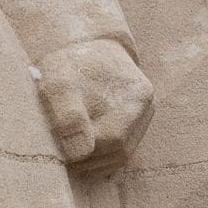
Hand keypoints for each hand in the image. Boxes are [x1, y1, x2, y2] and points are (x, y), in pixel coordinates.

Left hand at [36, 37, 153, 177]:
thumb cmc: (68, 65)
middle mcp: (147, 106)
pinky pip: (124, 148)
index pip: (113, 140)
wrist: (82, 47)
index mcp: (136, 95)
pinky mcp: (138, 119)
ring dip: (96, 161)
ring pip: (123, 153)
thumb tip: (81, 152)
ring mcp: (145, 113)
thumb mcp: (60, 84)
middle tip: (63, 157)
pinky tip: (82, 152)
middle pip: (120, 150)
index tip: (60, 150)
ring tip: (70, 155)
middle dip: (90, 159)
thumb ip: (69, 115)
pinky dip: (103, 156)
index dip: (85, 152)